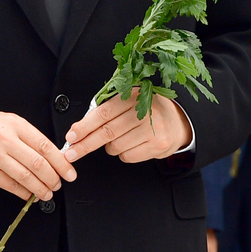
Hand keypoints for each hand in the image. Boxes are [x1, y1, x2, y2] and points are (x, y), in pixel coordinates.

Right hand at [0, 110, 76, 200]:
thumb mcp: (6, 121)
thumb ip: (27, 136)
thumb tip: (50, 154)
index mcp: (14, 124)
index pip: (44, 145)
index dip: (60, 161)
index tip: (68, 171)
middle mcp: (5, 139)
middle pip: (38, 163)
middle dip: (53, 177)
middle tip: (59, 183)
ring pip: (26, 177)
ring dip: (41, 188)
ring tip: (47, 192)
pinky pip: (10, 185)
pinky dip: (23, 192)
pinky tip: (29, 194)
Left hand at [63, 89, 192, 163]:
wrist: (178, 121)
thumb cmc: (148, 110)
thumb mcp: (130, 100)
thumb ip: (108, 109)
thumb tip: (80, 128)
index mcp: (133, 95)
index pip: (103, 112)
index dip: (85, 126)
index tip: (71, 136)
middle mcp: (144, 111)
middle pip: (107, 132)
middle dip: (86, 144)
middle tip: (71, 153)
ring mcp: (153, 129)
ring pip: (116, 146)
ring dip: (109, 146)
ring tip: (119, 138)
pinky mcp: (158, 145)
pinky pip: (128, 156)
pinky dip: (123, 154)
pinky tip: (131, 144)